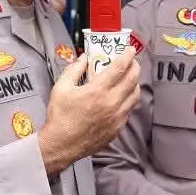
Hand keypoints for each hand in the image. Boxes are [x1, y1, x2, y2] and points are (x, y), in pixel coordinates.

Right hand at [39, 46, 140, 172]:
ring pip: (135, 95)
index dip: (128, 56)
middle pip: (132, 80)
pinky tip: (122, 97)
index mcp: (98, 91)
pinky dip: (128, 100)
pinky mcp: (118, 128)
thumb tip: (83, 58)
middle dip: (135, 67)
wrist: (62, 144)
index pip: (120, 68)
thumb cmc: (60, 117)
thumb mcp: (61, 88)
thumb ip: (74, 70)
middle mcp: (111, 103)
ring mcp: (117, 117)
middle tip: (132, 61)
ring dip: (134, 83)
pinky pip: (129, 110)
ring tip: (129, 78)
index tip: (130, 50)